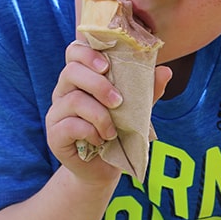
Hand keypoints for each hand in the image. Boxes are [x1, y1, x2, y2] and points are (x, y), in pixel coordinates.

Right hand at [46, 40, 170, 184]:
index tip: (107, 66)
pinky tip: (100, 140)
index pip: (74, 51)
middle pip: (72, 71)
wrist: (104, 168)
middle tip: (118, 102)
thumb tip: (166, 71)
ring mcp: (56, 111)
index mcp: (82, 77)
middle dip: (99, 84)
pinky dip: (90, 131)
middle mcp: (64, 90)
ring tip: (112, 131)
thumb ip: (146, 91)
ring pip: (74, 100)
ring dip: (100, 115)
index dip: (88, 53)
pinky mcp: (54, 133)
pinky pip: (70, 125)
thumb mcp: (135, 110)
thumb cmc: (118, 132)